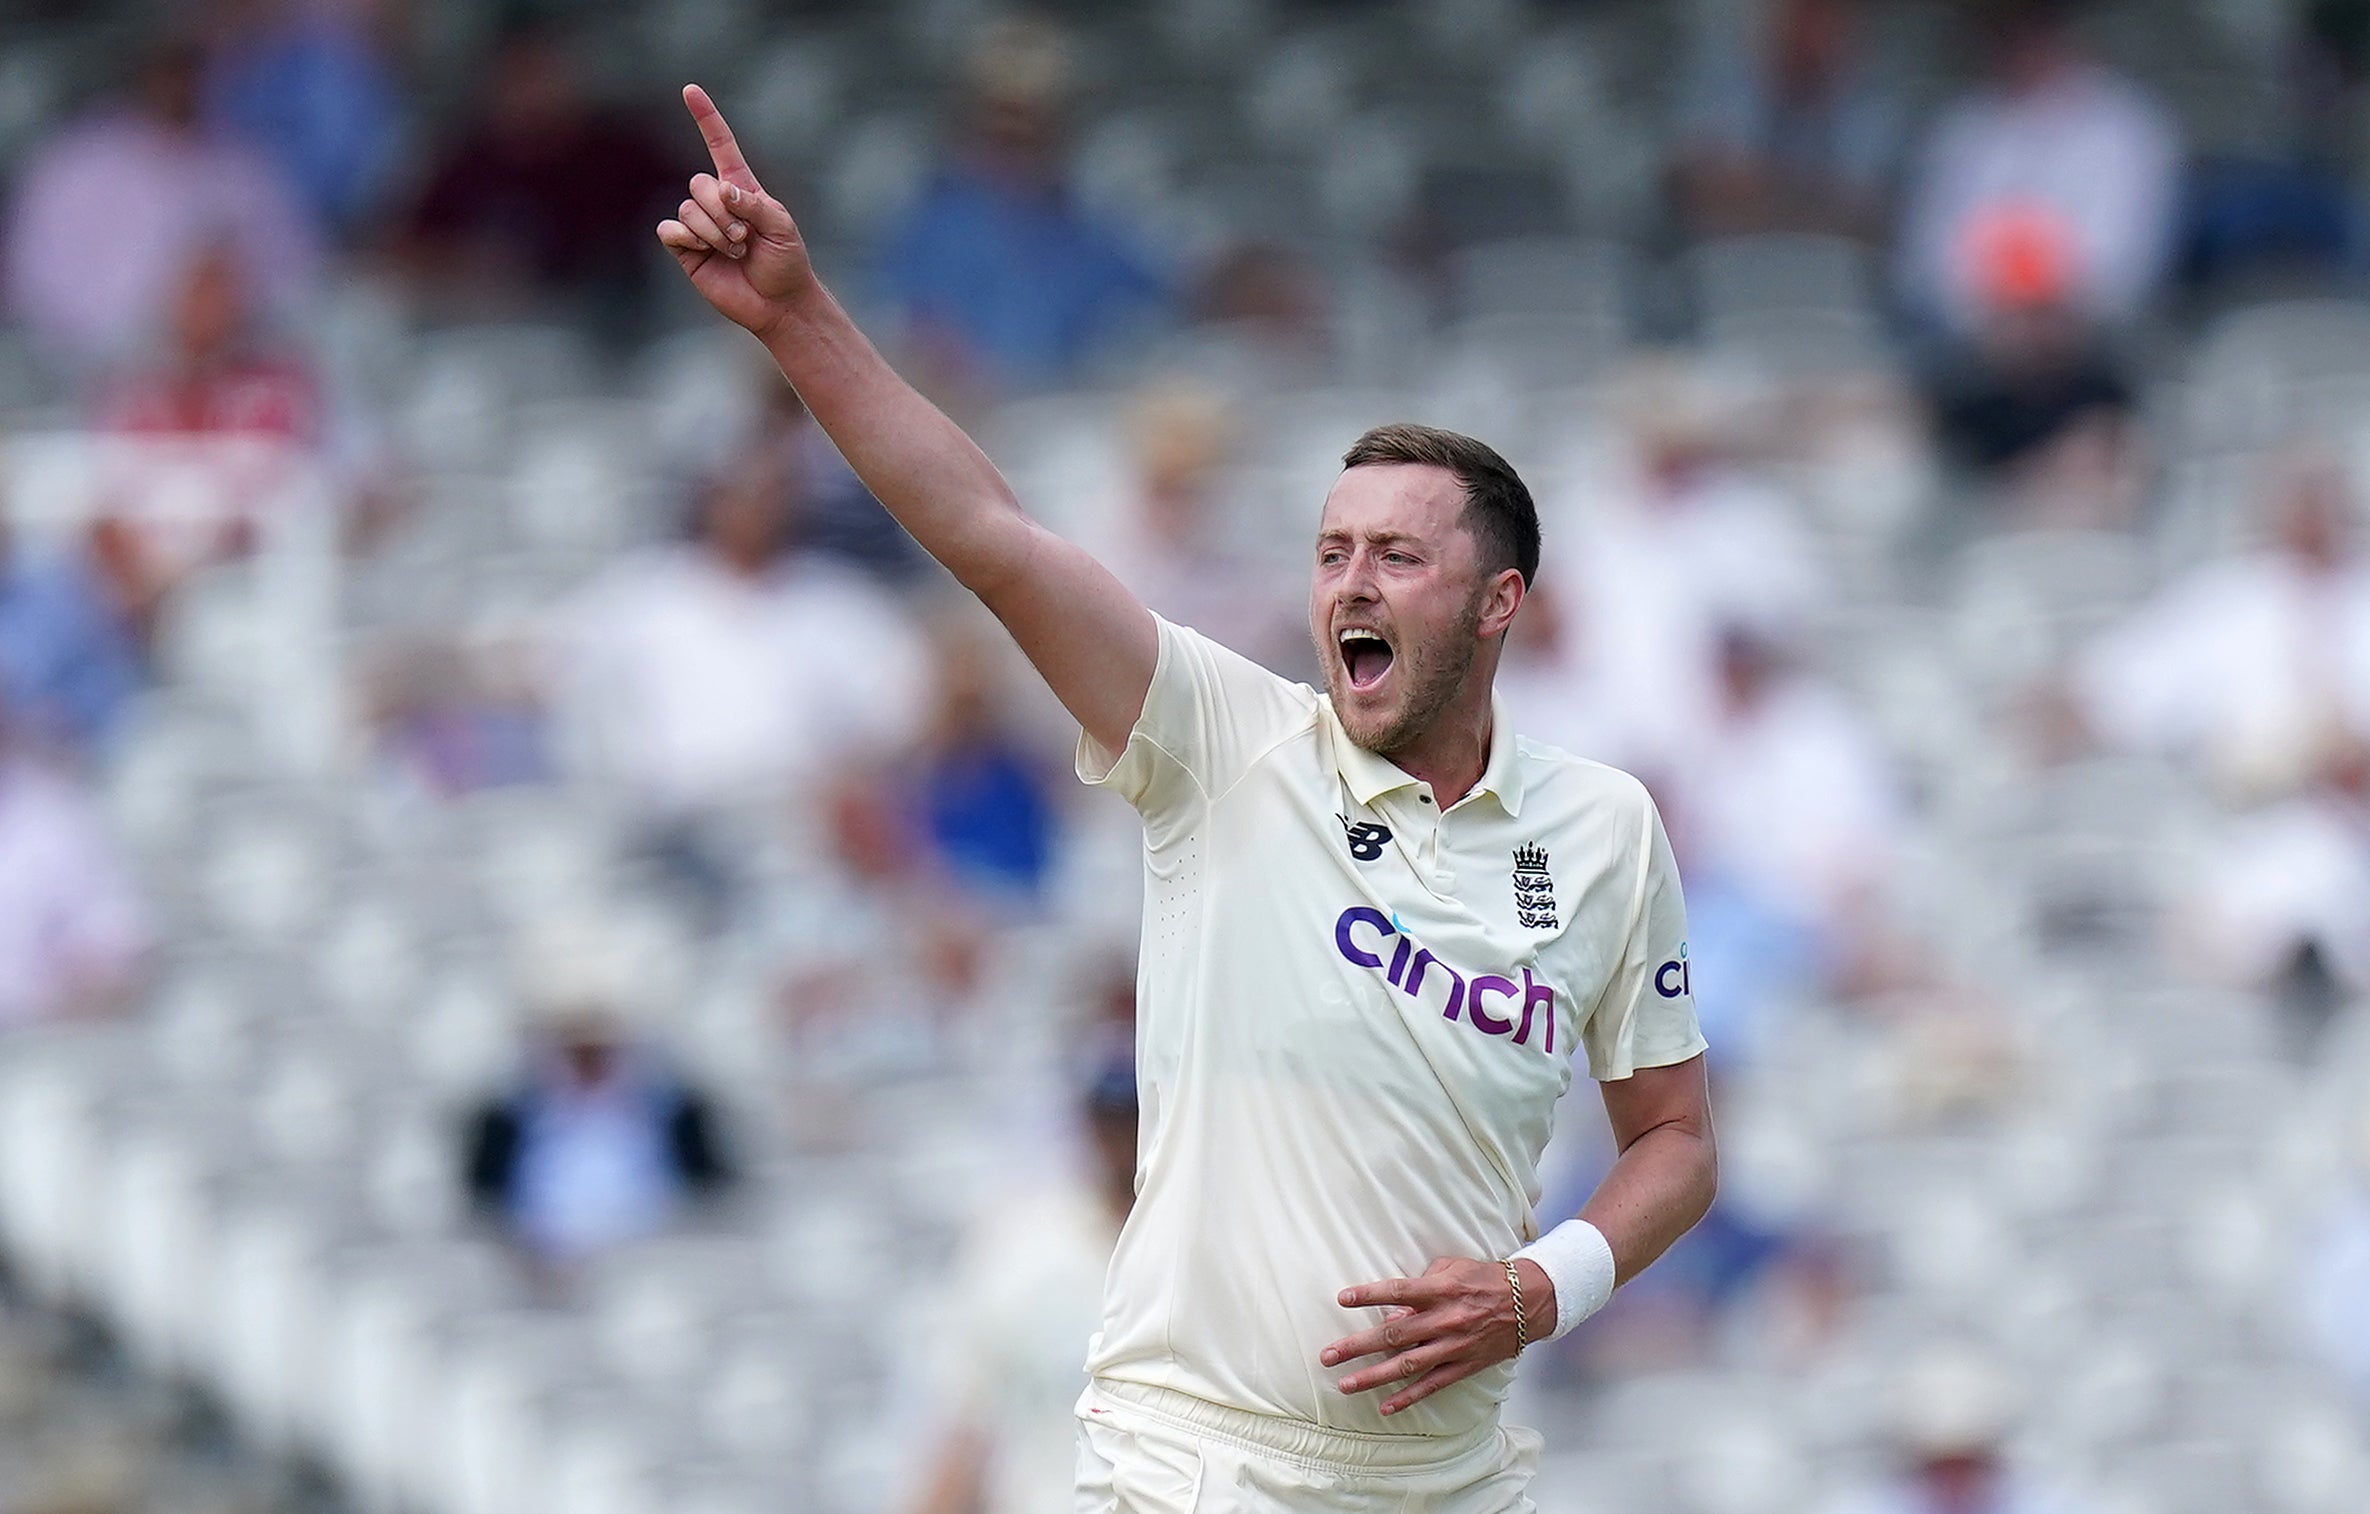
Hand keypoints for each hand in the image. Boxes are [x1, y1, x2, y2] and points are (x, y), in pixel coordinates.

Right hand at [658, 84, 815, 337]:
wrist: (778, 303)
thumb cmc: (786, 262)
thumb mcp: (782, 227)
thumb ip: (754, 204)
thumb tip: (722, 191)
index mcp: (742, 188)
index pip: (720, 145)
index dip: (706, 118)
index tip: (690, 89)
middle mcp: (716, 203)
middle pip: (698, 183)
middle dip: (722, 211)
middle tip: (745, 237)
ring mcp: (699, 225)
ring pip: (686, 208)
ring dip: (714, 231)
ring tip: (736, 250)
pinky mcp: (686, 249)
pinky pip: (669, 230)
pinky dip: (687, 238)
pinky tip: (705, 251)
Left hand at [1320, 1257, 1552, 1415]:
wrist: (1528, 1303)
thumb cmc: (1485, 1279)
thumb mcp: (1453, 1268)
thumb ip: (1422, 1285)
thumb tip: (1394, 1309)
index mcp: (1441, 1290)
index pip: (1398, 1292)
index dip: (1369, 1295)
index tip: (1342, 1299)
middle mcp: (1445, 1320)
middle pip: (1393, 1334)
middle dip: (1357, 1346)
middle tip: (1328, 1355)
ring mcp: (1453, 1347)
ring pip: (1406, 1365)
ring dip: (1373, 1376)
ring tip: (1345, 1384)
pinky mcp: (1463, 1366)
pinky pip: (1432, 1385)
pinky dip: (1408, 1397)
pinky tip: (1385, 1407)